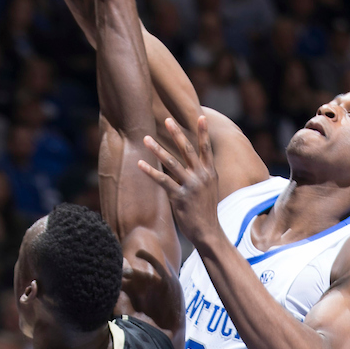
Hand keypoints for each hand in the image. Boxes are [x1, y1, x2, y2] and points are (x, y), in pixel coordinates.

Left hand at [138, 117, 221, 248]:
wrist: (209, 232)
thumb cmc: (205, 210)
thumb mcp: (208, 189)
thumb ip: (201, 175)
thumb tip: (191, 164)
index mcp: (209, 173)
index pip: (206, 148)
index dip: (203, 132)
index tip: (201, 116)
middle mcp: (202, 176)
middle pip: (188, 150)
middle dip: (177, 134)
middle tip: (167, 120)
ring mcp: (191, 186)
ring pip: (172, 163)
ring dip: (157, 149)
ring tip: (146, 138)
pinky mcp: (180, 197)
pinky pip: (162, 181)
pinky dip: (150, 171)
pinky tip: (140, 164)